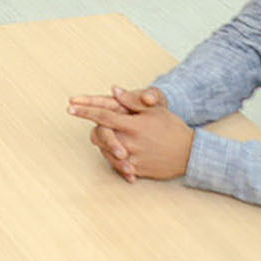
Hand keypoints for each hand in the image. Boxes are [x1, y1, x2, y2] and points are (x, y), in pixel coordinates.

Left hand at [66, 85, 193, 182]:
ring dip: (104, 145)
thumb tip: (114, 90)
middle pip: (99, 135)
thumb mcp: (155, 110)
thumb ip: (132, 101)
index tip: (70, 108)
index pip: (102, 116)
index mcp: (132, 125)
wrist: (190, 153)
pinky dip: (115, 161)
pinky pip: (117, 166)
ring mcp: (132, 158)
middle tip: (97, 128)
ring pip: (105, 152)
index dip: (84, 111)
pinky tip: (119, 156)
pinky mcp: (136, 170)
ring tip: (112, 141)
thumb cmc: (172, 128)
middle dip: (95, 131)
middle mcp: (129, 142)